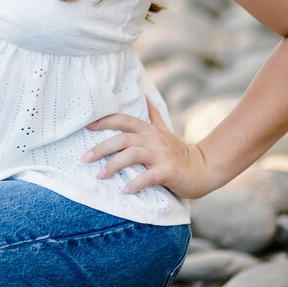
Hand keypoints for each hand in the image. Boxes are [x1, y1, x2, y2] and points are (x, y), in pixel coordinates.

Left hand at [81, 101, 213, 199]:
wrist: (203, 169)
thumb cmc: (178, 152)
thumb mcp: (164, 130)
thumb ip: (152, 115)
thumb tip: (144, 96)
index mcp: (149, 130)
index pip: (123, 120)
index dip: (104, 121)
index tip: (86, 127)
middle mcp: (153, 139)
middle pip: (122, 138)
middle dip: (101, 148)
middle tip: (84, 158)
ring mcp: (161, 154)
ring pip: (132, 154)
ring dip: (113, 165)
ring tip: (100, 176)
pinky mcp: (168, 171)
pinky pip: (148, 176)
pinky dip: (135, 183)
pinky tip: (124, 191)